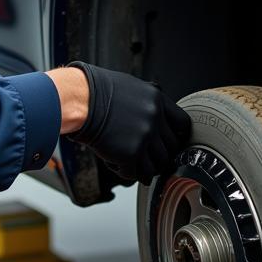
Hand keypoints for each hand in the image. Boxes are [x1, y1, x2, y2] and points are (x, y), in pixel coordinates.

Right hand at [64, 62, 190, 184]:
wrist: (79, 99)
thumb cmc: (97, 90)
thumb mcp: (131, 87)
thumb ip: (148, 104)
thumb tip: (157, 119)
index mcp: (157, 99)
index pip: (183, 125)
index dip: (176, 136)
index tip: (167, 143)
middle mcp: (155, 118)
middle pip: (172, 149)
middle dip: (158, 155)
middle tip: (143, 155)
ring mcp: (144, 137)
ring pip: (157, 166)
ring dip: (143, 166)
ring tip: (126, 159)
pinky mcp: (131, 154)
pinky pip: (138, 174)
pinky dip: (126, 171)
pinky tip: (114, 161)